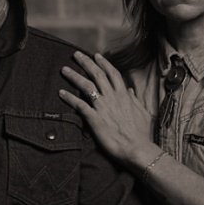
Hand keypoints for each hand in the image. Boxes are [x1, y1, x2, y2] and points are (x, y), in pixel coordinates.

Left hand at [58, 51, 156, 166]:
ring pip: (86, 86)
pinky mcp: (94, 118)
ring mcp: (103, 107)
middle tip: (75, 55)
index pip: (112, 73)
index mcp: (124, 95)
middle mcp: (113, 97)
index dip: (103, 63)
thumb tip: (130, 90)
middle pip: (97, 74)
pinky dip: (69, 98)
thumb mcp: (142, 113)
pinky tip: (60, 93)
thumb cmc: (141, 134)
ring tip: (64, 69)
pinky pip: (79, 105)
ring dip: (74, 76)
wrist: (137, 149)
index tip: (95, 55)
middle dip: (85, 62)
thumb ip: (134, 100)